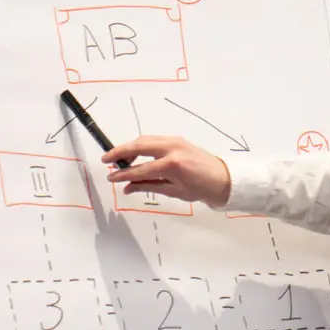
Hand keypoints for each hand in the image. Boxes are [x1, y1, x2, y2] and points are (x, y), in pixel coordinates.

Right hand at [102, 135, 231, 207]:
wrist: (223, 179)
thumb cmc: (200, 189)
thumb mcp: (173, 191)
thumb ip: (148, 186)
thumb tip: (127, 188)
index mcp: (171, 165)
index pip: (140, 170)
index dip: (123, 175)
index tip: (111, 178)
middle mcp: (171, 148)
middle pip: (138, 146)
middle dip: (120, 152)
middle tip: (106, 160)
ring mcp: (175, 141)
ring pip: (145, 140)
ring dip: (130, 147)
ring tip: (120, 159)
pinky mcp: (177, 139)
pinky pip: (154, 139)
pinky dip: (142, 145)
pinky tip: (136, 155)